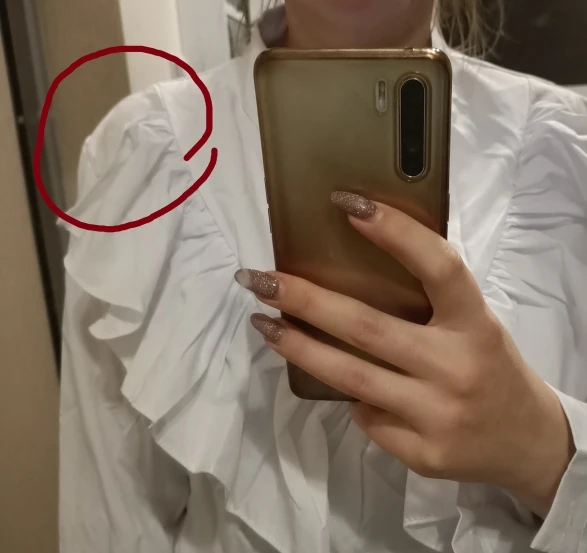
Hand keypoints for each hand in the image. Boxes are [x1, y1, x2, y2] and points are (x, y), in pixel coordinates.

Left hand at [235, 192, 574, 517]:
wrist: (530, 443)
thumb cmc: (492, 368)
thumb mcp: (475, 325)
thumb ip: (430, 304)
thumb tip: (353, 276)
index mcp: (476, 324)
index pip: (438, 267)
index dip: (394, 231)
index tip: (345, 204)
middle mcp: (457, 368)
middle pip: (366, 327)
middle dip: (303, 299)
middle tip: (258, 279)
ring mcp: (439, 415)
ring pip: (349, 376)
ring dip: (297, 347)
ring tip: (263, 324)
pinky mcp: (424, 454)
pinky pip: (365, 417)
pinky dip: (347, 396)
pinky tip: (339, 386)